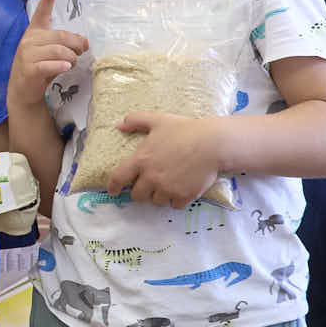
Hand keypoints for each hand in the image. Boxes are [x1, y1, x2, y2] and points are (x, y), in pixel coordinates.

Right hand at [9, 0, 88, 122]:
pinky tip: (65, 67)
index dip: (47, 1)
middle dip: (76, 44)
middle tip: (81, 52)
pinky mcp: (29, 69)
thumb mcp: (52, 53)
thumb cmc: (40, 68)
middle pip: (60, 36)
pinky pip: (49, 64)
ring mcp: (27, 55)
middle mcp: (29, 41)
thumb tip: (85, 42)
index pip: (41, 14)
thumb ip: (65, 44)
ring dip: (71, 57)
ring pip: (58, 50)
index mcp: (34, 32)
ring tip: (72, 63)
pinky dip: (61, 65)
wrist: (23, 91)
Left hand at [84, 114, 230, 206]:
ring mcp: (166, 188)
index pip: (118, 178)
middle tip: (149, 186)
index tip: (113, 191)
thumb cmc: (185, 130)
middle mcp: (150, 177)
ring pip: (156, 202)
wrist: (212, 144)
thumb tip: (118, 125)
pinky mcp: (183, 196)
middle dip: (141, 192)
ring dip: (159, 196)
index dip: (113, 186)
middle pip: (137, 196)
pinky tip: (181, 190)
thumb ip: (136, 121)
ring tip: (167, 186)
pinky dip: (176, 200)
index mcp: (141, 160)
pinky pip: (174, 205)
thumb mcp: (158, 120)